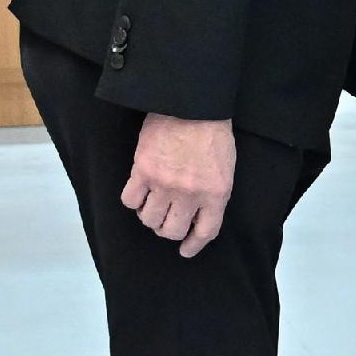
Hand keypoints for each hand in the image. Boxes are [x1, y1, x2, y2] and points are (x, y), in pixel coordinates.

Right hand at [122, 114, 236, 259]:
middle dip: (168, 230)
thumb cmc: (212, 133)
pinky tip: (138, 193)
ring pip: (149, 219)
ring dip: (149, 216)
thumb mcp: (225, 168)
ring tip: (152, 205)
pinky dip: (133, 201)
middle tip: (166, 221)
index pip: (204, 232)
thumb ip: (213, 193)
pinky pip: (129, 201)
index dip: (193, 245)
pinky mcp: (142, 172)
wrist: (191, 105)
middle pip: (171, 230)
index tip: (185, 250)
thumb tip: (200, 213)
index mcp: (216, 194)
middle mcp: (189, 195)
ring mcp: (164, 185)